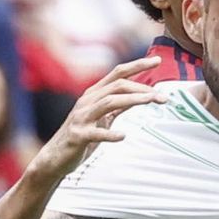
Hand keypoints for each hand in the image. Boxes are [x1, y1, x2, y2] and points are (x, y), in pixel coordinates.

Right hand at [28, 57, 166, 180]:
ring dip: (133, 100)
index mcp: (94, 94)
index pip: (118, 73)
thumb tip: (142, 95)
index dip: (138, 65)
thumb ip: (119, 105)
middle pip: (117, 86)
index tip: (158, 60)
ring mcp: (82, 118)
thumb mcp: (103, 117)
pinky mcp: (78, 136)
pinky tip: (123, 135)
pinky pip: (95, 133)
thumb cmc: (82, 135)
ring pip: (109, 102)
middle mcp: (87, 101)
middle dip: (142, 89)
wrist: (55, 158)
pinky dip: (110, 133)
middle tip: (164, 97)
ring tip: (151, 102)